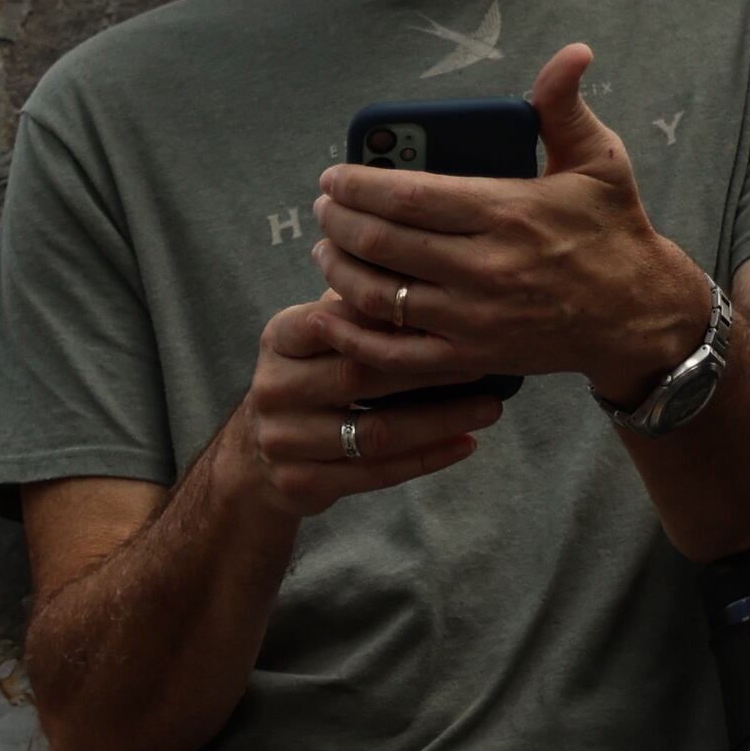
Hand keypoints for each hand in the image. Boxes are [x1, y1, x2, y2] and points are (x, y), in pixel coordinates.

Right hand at [212, 294, 509, 525]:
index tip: (457, 312)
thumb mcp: (325, 334)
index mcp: (280, 338)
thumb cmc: (316, 377)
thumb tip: (441, 268)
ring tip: (490, 407)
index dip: (397, 319)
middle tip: (487, 360)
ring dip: (439, 421)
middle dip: (431, 370)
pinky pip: (374, 473)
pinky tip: (466, 443)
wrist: (259, 455)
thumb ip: (365, 305)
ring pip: (374, 432)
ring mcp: (281, 439)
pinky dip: (426, 459)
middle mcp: (272, 387)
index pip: (340, 322)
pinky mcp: (298, 482)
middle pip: (361, 376)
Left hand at [311, 44, 720, 409]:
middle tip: (322, 208)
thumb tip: (571, 54)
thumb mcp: (599, 161)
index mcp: (508, 211)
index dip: (358, 185)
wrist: (638, 313)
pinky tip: (331, 311)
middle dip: (338, 222)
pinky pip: (393, 353)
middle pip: (382, 242)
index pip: (408, 195)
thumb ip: (564, 109)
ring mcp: (474, 317)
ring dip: (338, 269)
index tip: (332, 177)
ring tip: (326, 248)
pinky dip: (353, 335)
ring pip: (378, 295)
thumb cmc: (613, 229)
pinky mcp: (470, 356)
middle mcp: (486, 267)